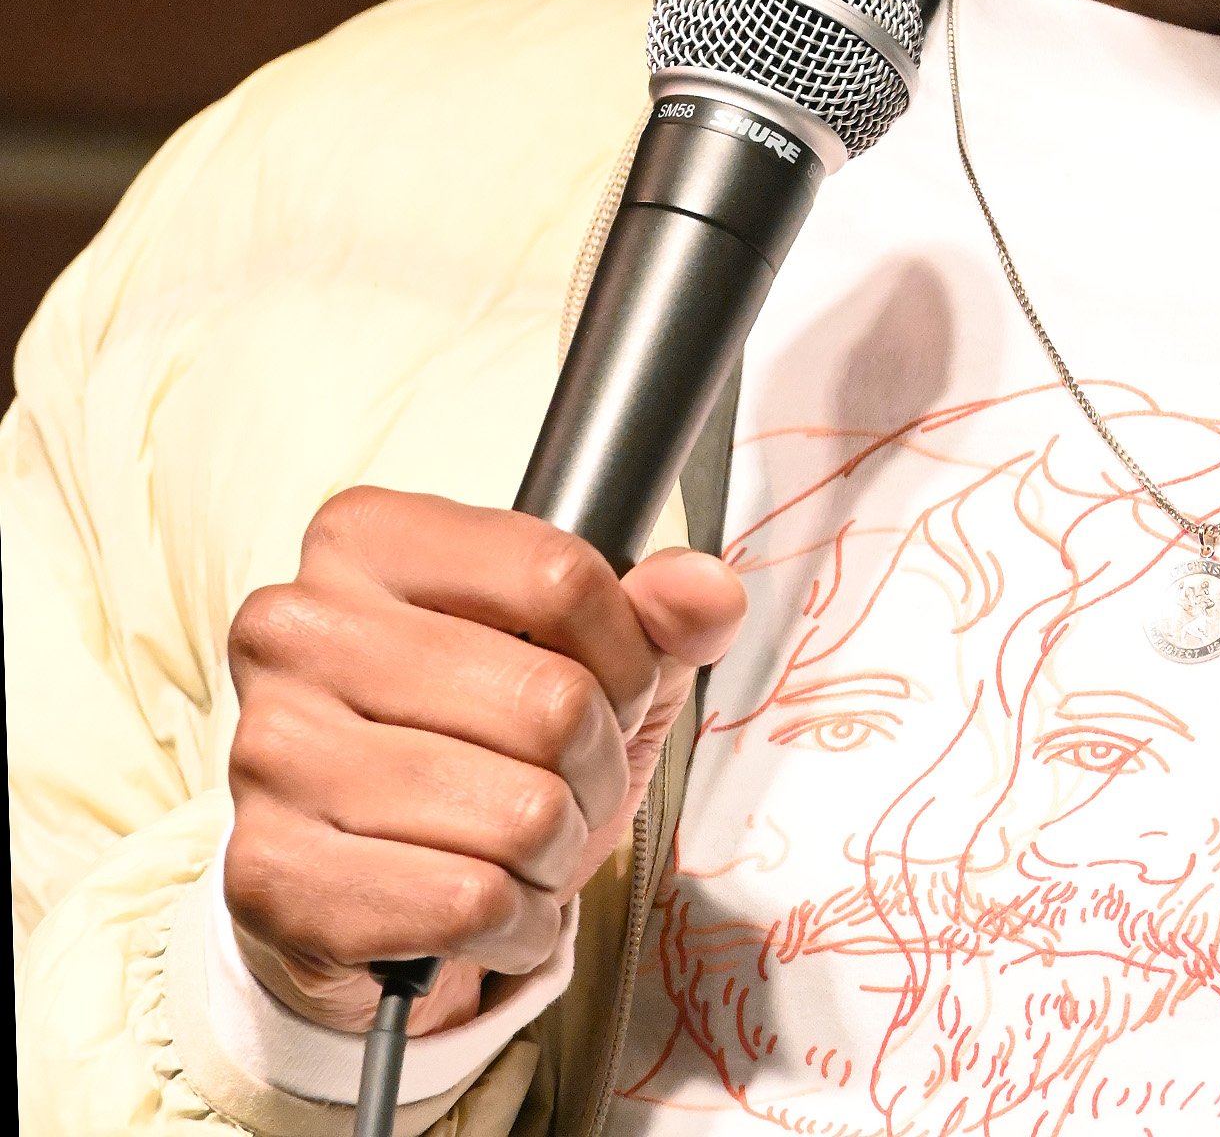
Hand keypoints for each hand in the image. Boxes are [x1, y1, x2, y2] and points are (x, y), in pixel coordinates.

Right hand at [224, 488, 743, 1035]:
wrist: (369, 889)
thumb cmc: (477, 746)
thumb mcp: (588, 656)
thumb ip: (658, 609)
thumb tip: (708, 593)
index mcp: (365, 539)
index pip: (561, 576)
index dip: (626, 652)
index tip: (612, 686)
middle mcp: (296, 630)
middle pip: (550, 700)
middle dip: (595, 766)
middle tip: (569, 786)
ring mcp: (268, 752)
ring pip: (519, 813)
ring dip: (558, 852)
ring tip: (525, 848)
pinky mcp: (268, 876)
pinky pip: (467, 904)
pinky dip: (515, 922)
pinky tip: (489, 907)